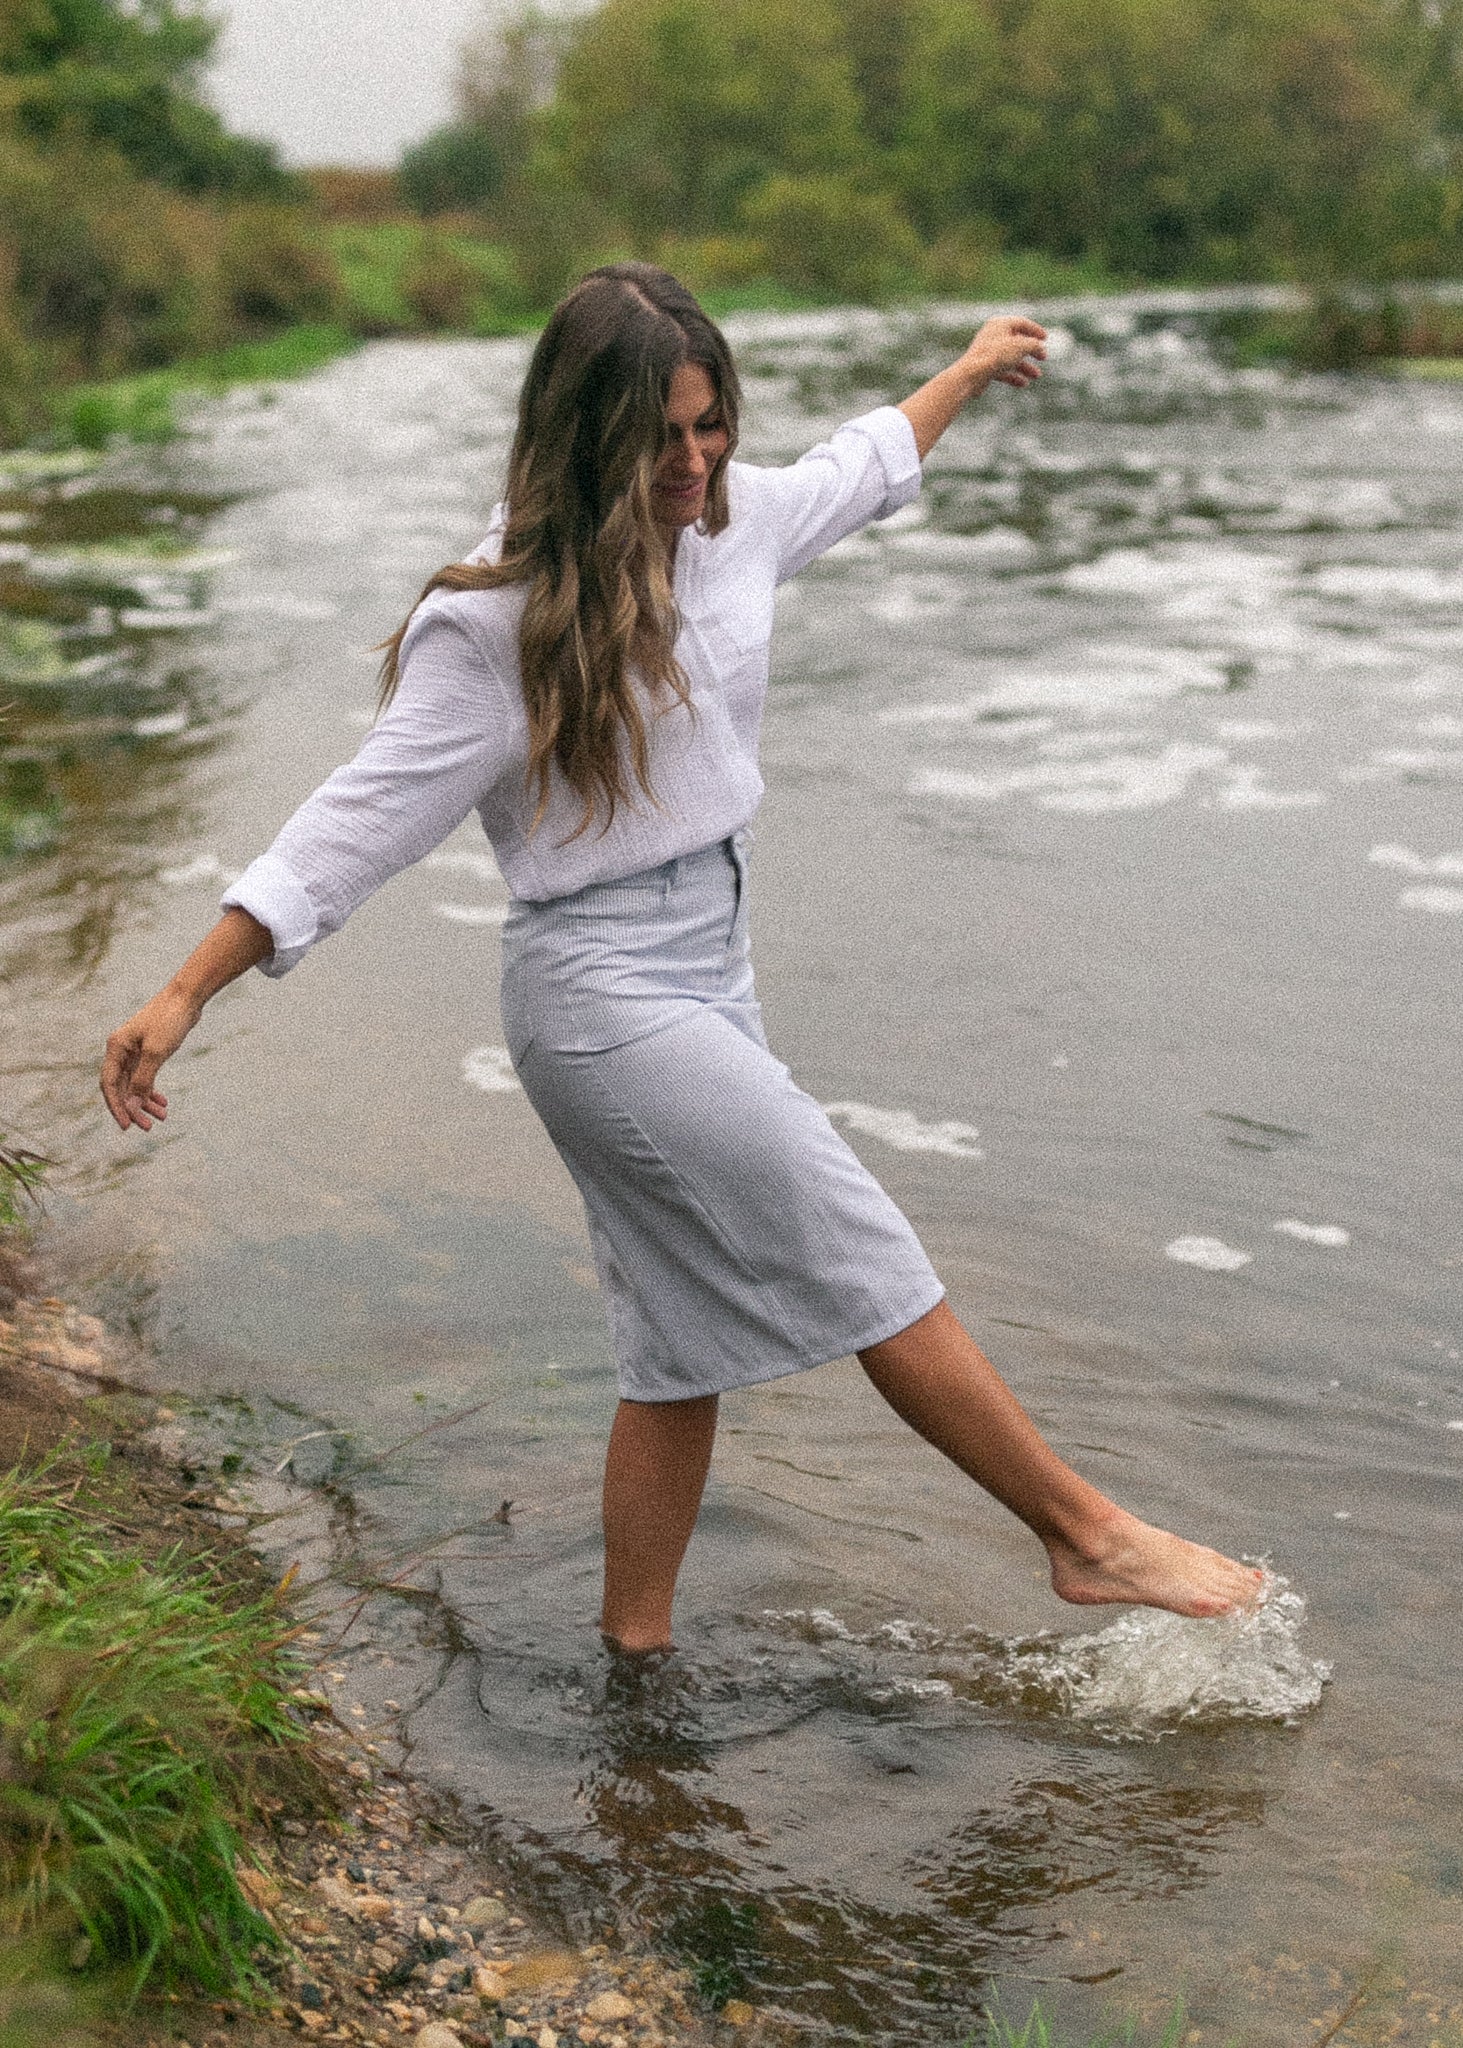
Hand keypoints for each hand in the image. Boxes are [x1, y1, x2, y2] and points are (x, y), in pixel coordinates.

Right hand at [101, 985, 201, 1131]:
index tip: (128, 1126)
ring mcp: (135, 1050)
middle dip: (134, 1108)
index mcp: (116, 1048)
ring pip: (136, 1083)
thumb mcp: (155, 1053)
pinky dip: (152, 1090)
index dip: (117, 1107)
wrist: (187, 997)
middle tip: (148, 1127)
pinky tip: (163, 1102)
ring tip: (162, 1117)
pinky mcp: (149, 1050)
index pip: (110, 1084)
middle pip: (123, 1087)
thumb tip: (132, 1107)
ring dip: (146, 1101)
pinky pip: (146, 1076)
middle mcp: (121, 1050)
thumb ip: (142, 1081)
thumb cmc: (169, 1021)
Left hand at [964, 315, 1046, 389]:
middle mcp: (993, 336)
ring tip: (1036, 376)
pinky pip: (1002, 370)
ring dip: (1025, 366)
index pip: (1021, 323)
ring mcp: (988, 352)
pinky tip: (1023, 384)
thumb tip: (1040, 348)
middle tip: (1044, 358)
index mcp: (999, 324)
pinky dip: (1013, 376)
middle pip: (1017, 341)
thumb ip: (1035, 345)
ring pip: (1010, 358)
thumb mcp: (1021, 346)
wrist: (972, 375)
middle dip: (1032, 351)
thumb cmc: (996, 356)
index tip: (1046, 339)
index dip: (1035, 330)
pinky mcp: (984, 367)